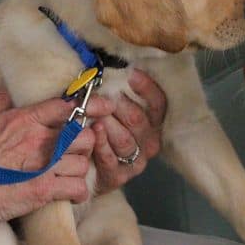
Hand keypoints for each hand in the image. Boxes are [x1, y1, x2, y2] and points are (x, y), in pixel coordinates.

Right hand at [0, 86, 113, 229]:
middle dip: (85, 142)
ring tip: (70, 171)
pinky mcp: (45, 190)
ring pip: (84, 161)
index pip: (67, 106)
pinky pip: (79, 187)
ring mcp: (44, 165)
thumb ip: (0, 101)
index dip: (90, 106)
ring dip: (80, 168)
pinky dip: (79, 191)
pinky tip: (73, 191)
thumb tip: (8, 85)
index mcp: (25, 120)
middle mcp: (39, 139)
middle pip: (84, 134)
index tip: (105, 107)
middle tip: (77, 149)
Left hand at [92, 70, 166, 193]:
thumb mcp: (111, 108)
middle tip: (103, 95)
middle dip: (118, 105)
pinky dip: (100, 142)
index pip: (158, 104)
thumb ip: (116, 92)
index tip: (130, 74)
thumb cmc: (99, 129)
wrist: (85, 168)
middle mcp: (150, 143)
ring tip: (94, 114)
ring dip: (107, 124)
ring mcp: (135, 161)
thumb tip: (114, 68)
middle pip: (138, 120)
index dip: (146, 88)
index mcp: (153, 124)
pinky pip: (110, 157)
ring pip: (124, 140)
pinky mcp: (118, 176)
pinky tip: (93, 131)